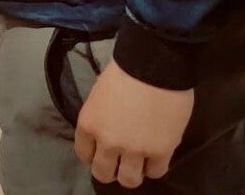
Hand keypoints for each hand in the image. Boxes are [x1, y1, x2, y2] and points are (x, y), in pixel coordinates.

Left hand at [74, 61, 192, 187]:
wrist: (152, 65)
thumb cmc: (123, 72)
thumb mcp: (99, 95)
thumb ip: (100, 117)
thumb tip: (108, 127)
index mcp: (88, 124)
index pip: (83, 154)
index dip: (94, 155)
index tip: (101, 152)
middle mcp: (107, 141)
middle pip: (103, 173)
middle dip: (110, 170)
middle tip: (119, 163)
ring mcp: (134, 149)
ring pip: (129, 180)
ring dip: (132, 174)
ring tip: (138, 164)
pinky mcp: (160, 151)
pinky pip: (155, 172)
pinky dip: (155, 167)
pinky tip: (156, 157)